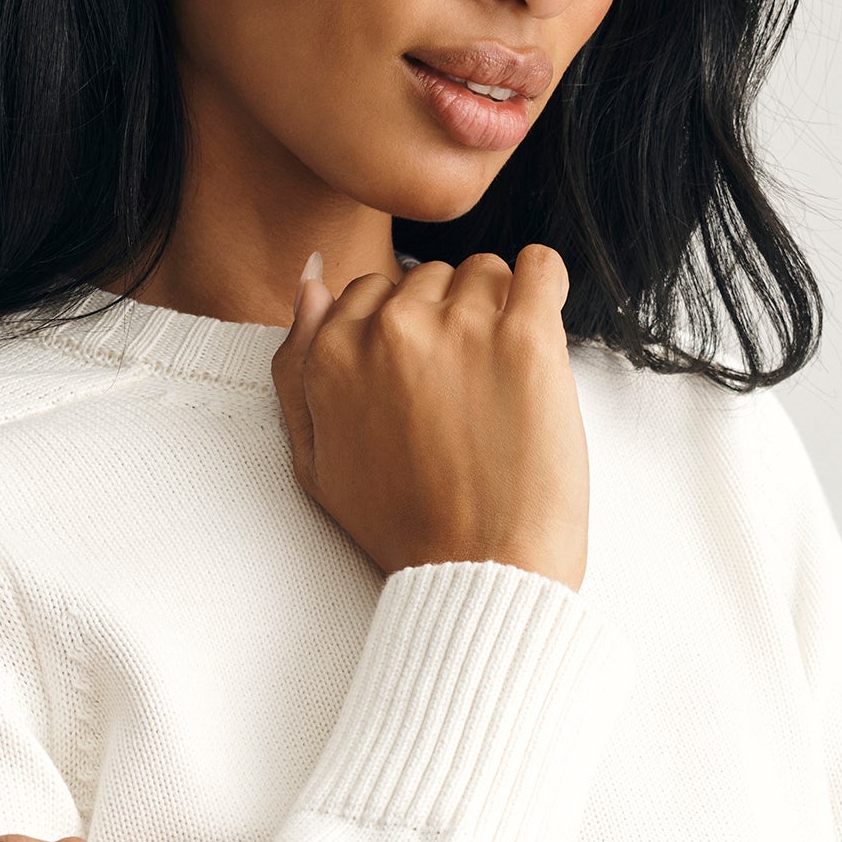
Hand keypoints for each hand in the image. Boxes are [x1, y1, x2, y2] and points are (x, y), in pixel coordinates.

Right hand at [271, 245, 589, 589]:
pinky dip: (544, 284)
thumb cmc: (403, 529)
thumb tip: (311, 281)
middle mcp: (389, 330)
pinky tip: (540, 326)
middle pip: (429, 278)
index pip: (371, 289)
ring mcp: (459, 328)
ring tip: (504, 377)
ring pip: (485, 273)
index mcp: (333, 356)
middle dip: (449, 320)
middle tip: (467, 390)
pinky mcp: (526, 337)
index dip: (403, 329)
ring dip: (498, 310)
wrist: (481, 574)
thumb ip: (297, 367)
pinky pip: (539, 267)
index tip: (427, 376)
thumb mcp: (315, 462)